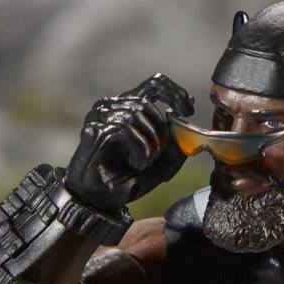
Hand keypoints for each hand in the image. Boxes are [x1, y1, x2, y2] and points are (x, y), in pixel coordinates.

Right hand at [66, 74, 193, 212]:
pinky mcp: (95, 129)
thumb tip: (187, 119)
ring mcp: (101, 116)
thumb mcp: (160, 165)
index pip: (155, 84)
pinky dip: (139, 149)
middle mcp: (114, 107)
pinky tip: (135, 163)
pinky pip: (125, 129)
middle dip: (161, 133)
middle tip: (157, 157)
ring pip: (137, 115)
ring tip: (143, 164)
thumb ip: (175, 146)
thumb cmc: (126, 178)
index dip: (175, 92)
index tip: (188, 110)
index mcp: (130, 108)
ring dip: (149, 145)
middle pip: (147, 104)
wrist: (99, 199)